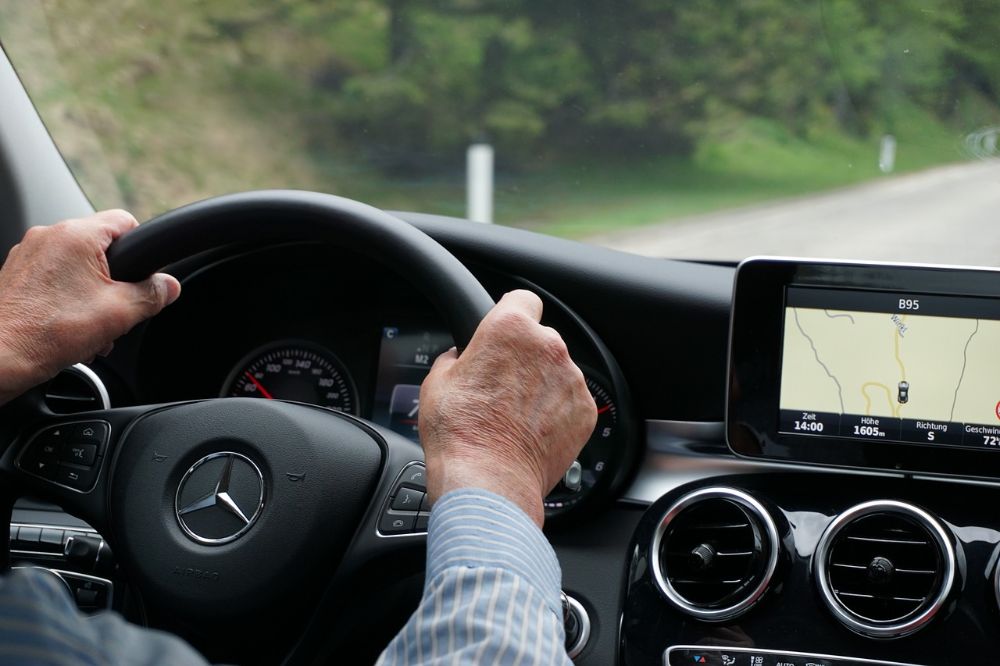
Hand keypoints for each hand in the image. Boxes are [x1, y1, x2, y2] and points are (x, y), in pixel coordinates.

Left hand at [0, 210, 179, 402]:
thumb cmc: (47, 333)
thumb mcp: (120, 313)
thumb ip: (153, 294)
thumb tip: (169, 286)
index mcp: (75, 236)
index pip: (125, 220)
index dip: (143, 247)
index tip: (145, 273)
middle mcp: (47, 237)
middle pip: (101, 248)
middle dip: (116, 281)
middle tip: (118, 310)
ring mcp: (27, 255)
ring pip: (78, 266)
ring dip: (93, 294)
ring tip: (92, 326)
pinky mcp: (16, 275)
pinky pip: (55, 279)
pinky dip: (68, 299)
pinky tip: (71, 328)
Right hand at [418, 290, 596, 526]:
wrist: (489, 480)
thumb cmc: (461, 432)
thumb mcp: (437, 382)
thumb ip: (456, 357)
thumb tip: (460, 358)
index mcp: (510, 329)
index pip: (522, 299)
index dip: (511, 313)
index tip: (505, 329)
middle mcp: (548, 347)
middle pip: (541, 339)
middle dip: (525, 356)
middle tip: (500, 383)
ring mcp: (571, 380)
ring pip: (558, 371)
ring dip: (542, 385)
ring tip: (514, 414)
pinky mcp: (585, 411)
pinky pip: (571, 401)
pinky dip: (557, 412)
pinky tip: (532, 430)